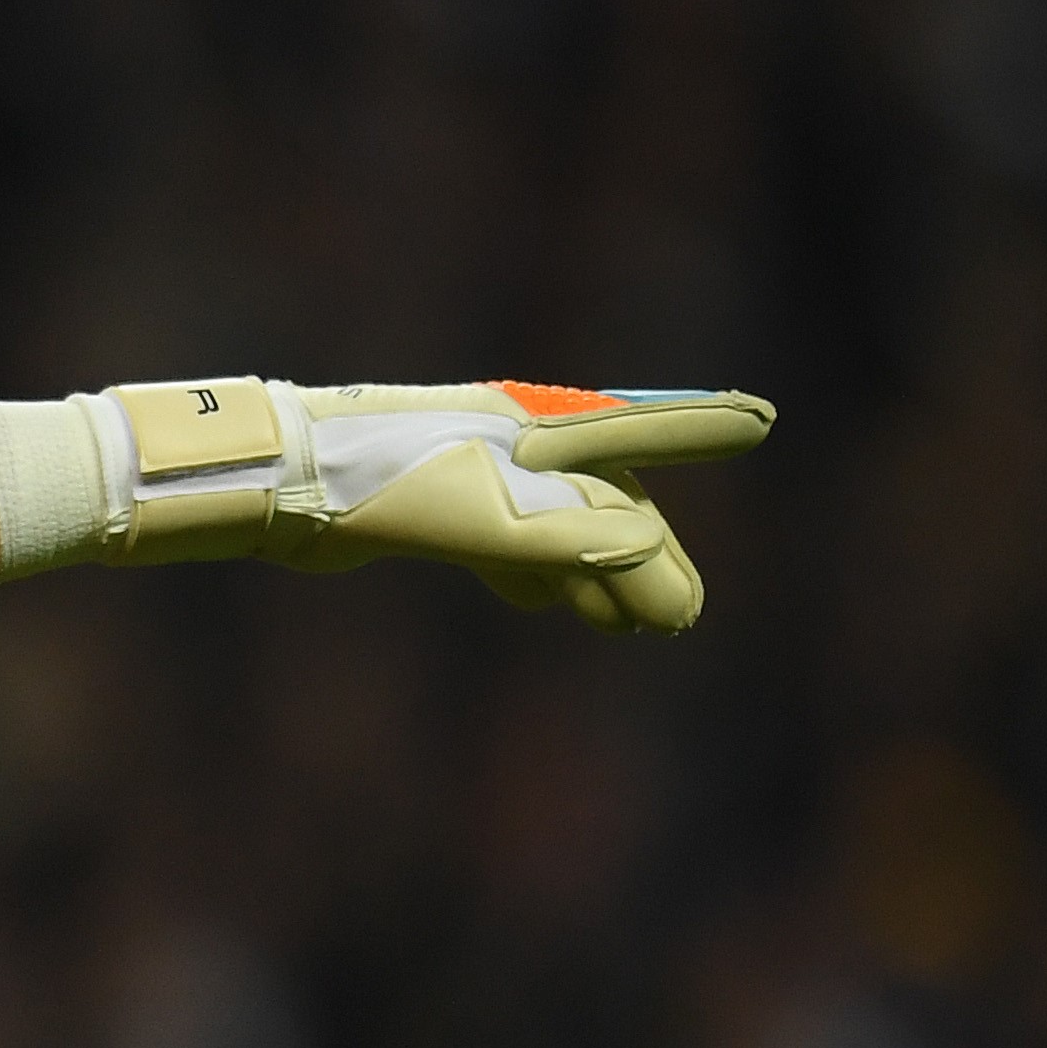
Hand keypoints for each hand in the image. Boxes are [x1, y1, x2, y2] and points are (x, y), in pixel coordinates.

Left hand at [100, 377, 774, 633]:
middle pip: (602, 504)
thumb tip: (650, 554)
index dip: (698, 431)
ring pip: (557, 528)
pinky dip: (535, 574)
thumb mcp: (490, 517)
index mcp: (541, 432)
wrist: (286, 482)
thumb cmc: (386, 485)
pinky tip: (542, 602)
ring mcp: (475, 475)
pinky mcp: (432, 507)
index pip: (639, 437)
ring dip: (594, 577)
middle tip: (681, 616)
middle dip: (646, 559)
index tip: (760, 419)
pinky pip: (505, 542)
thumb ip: (571, 539)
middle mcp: (518, 445)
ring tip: (628, 628)